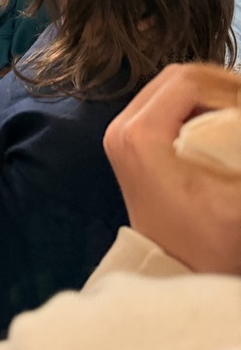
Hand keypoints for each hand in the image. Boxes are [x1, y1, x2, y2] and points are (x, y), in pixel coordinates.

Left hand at [103, 63, 240, 274]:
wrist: (175, 272)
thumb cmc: (207, 243)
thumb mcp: (239, 200)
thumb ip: (240, 144)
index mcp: (141, 136)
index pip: (189, 82)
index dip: (230, 89)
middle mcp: (122, 128)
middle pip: (177, 77)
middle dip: (222, 85)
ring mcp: (121, 133)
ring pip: (170, 86)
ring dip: (210, 92)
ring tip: (239, 110)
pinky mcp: (128, 141)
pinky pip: (164, 102)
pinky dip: (197, 103)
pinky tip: (223, 119)